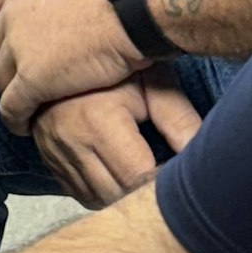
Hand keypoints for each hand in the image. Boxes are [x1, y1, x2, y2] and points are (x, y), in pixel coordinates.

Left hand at [0, 0, 149, 134]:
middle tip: (23, 80)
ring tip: (28, 108)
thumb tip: (77, 7)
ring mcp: (18, 48)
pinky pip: (11, 107)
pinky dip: (15, 120)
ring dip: (11, 95)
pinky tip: (27, 128)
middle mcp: (12, 15)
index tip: (11, 42)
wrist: (135, 7)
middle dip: (4, 65)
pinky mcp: (30, 80)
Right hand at [33, 72, 201, 209]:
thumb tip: (202, 160)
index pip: (137, 175)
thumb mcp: (153, 83)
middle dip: (144, 191)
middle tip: (165, 175)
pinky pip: (80, 195)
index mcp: (98, 120)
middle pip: (116, 194)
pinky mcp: (49, 160)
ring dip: (123, 196)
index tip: (178, 174)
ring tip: (144, 175)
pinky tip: (120, 176)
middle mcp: (71, 141)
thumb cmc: (121, 66)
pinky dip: (103, 193)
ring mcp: (55, 153)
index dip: (162, 182)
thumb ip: (178, 120)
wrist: (67, 52)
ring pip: (97, 200)